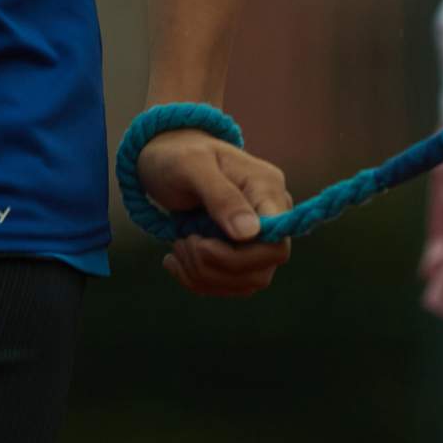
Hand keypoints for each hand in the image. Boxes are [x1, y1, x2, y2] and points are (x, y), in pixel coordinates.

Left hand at [135, 130, 292, 297]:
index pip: (276, 243)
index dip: (242, 256)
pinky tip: (174, 260)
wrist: (165, 161)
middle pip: (262, 270)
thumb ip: (221, 196)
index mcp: (267, 189)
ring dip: (201, 274)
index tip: (203, 240)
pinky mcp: (240, 256)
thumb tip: (249, 233)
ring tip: (179, 244)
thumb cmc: (178, 155)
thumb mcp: (192, 166)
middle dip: (214, 265)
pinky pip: (227, 286)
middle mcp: (271, 217)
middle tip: (184, 240)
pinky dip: (195, 280)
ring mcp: (257, 240)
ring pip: (245, 284)